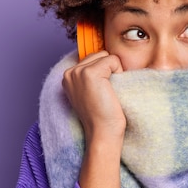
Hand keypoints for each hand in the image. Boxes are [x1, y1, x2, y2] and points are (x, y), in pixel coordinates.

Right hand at [62, 51, 125, 187]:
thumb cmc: (102, 116)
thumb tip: (108, 58)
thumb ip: (92, 75)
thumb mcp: (92, 92)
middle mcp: (69, 72)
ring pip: (106, 55)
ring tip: (108, 92)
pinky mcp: (89, 73)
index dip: (104, 71)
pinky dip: (119, 72)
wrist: (102, 134)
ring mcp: (78, 72)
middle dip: (109, 69)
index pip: (93, 58)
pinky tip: (111, 91)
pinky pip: (113, 60)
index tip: (102, 92)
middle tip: (106, 93)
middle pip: (100, 54)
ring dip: (114, 71)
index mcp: (68, 76)